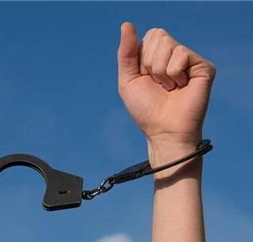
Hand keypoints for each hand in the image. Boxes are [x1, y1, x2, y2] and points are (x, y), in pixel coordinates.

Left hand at [117, 22, 214, 167]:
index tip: (145, 78)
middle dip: (149, 63)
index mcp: (157, 56)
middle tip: (158, 84)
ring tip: (169, 87)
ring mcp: (190, 60)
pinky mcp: (203, 66)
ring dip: (160, 71)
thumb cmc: (146, 109)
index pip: (148, 36)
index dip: (141, 59)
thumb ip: (126, 52)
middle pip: (157, 35)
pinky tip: (180, 87)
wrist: (163, 130)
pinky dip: (173, 73)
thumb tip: (127, 24)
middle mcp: (175, 55)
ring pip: (167, 44)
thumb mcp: (128, 80)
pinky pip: (181, 54)